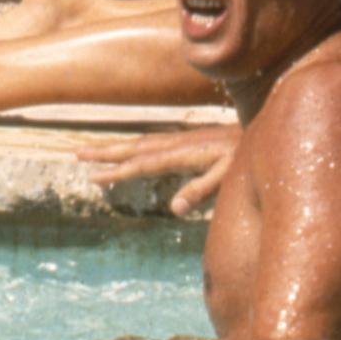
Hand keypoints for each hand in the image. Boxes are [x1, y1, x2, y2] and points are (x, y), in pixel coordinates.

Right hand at [78, 125, 240, 217]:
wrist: (264, 131)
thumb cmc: (248, 157)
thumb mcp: (229, 176)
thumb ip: (202, 190)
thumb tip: (174, 209)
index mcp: (183, 153)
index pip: (143, 164)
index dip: (117, 171)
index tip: (92, 177)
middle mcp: (178, 143)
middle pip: (134, 147)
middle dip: (105, 152)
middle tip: (76, 154)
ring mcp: (182, 139)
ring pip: (141, 142)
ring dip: (115, 146)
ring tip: (91, 151)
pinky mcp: (189, 139)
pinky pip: (152, 142)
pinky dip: (134, 145)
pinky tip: (129, 148)